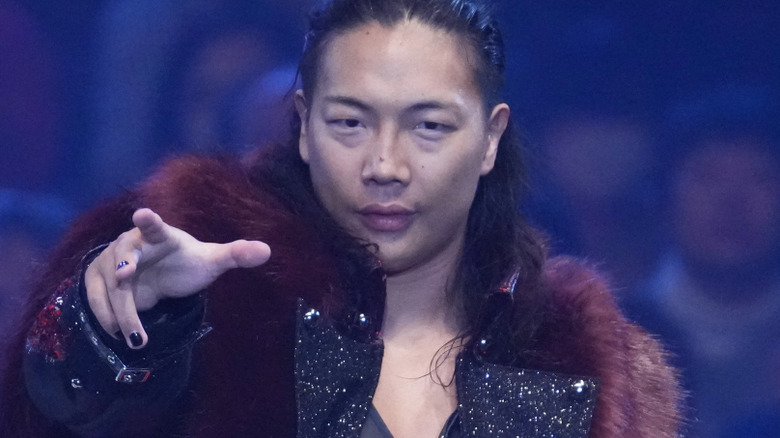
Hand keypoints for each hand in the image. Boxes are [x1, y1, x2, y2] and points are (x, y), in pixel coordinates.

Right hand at [84, 208, 270, 348]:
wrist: (159, 273)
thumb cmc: (186, 263)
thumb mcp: (211, 261)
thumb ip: (236, 254)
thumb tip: (267, 250)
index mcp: (161, 235)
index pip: (155, 225)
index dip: (149, 220)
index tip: (142, 214)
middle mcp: (132, 244)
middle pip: (124, 253)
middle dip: (122, 265)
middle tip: (123, 276)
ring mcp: (111, 261)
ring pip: (111, 285)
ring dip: (119, 310)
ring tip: (134, 337)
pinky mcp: (99, 280)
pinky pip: (98, 299)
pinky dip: (107, 317)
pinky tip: (120, 335)